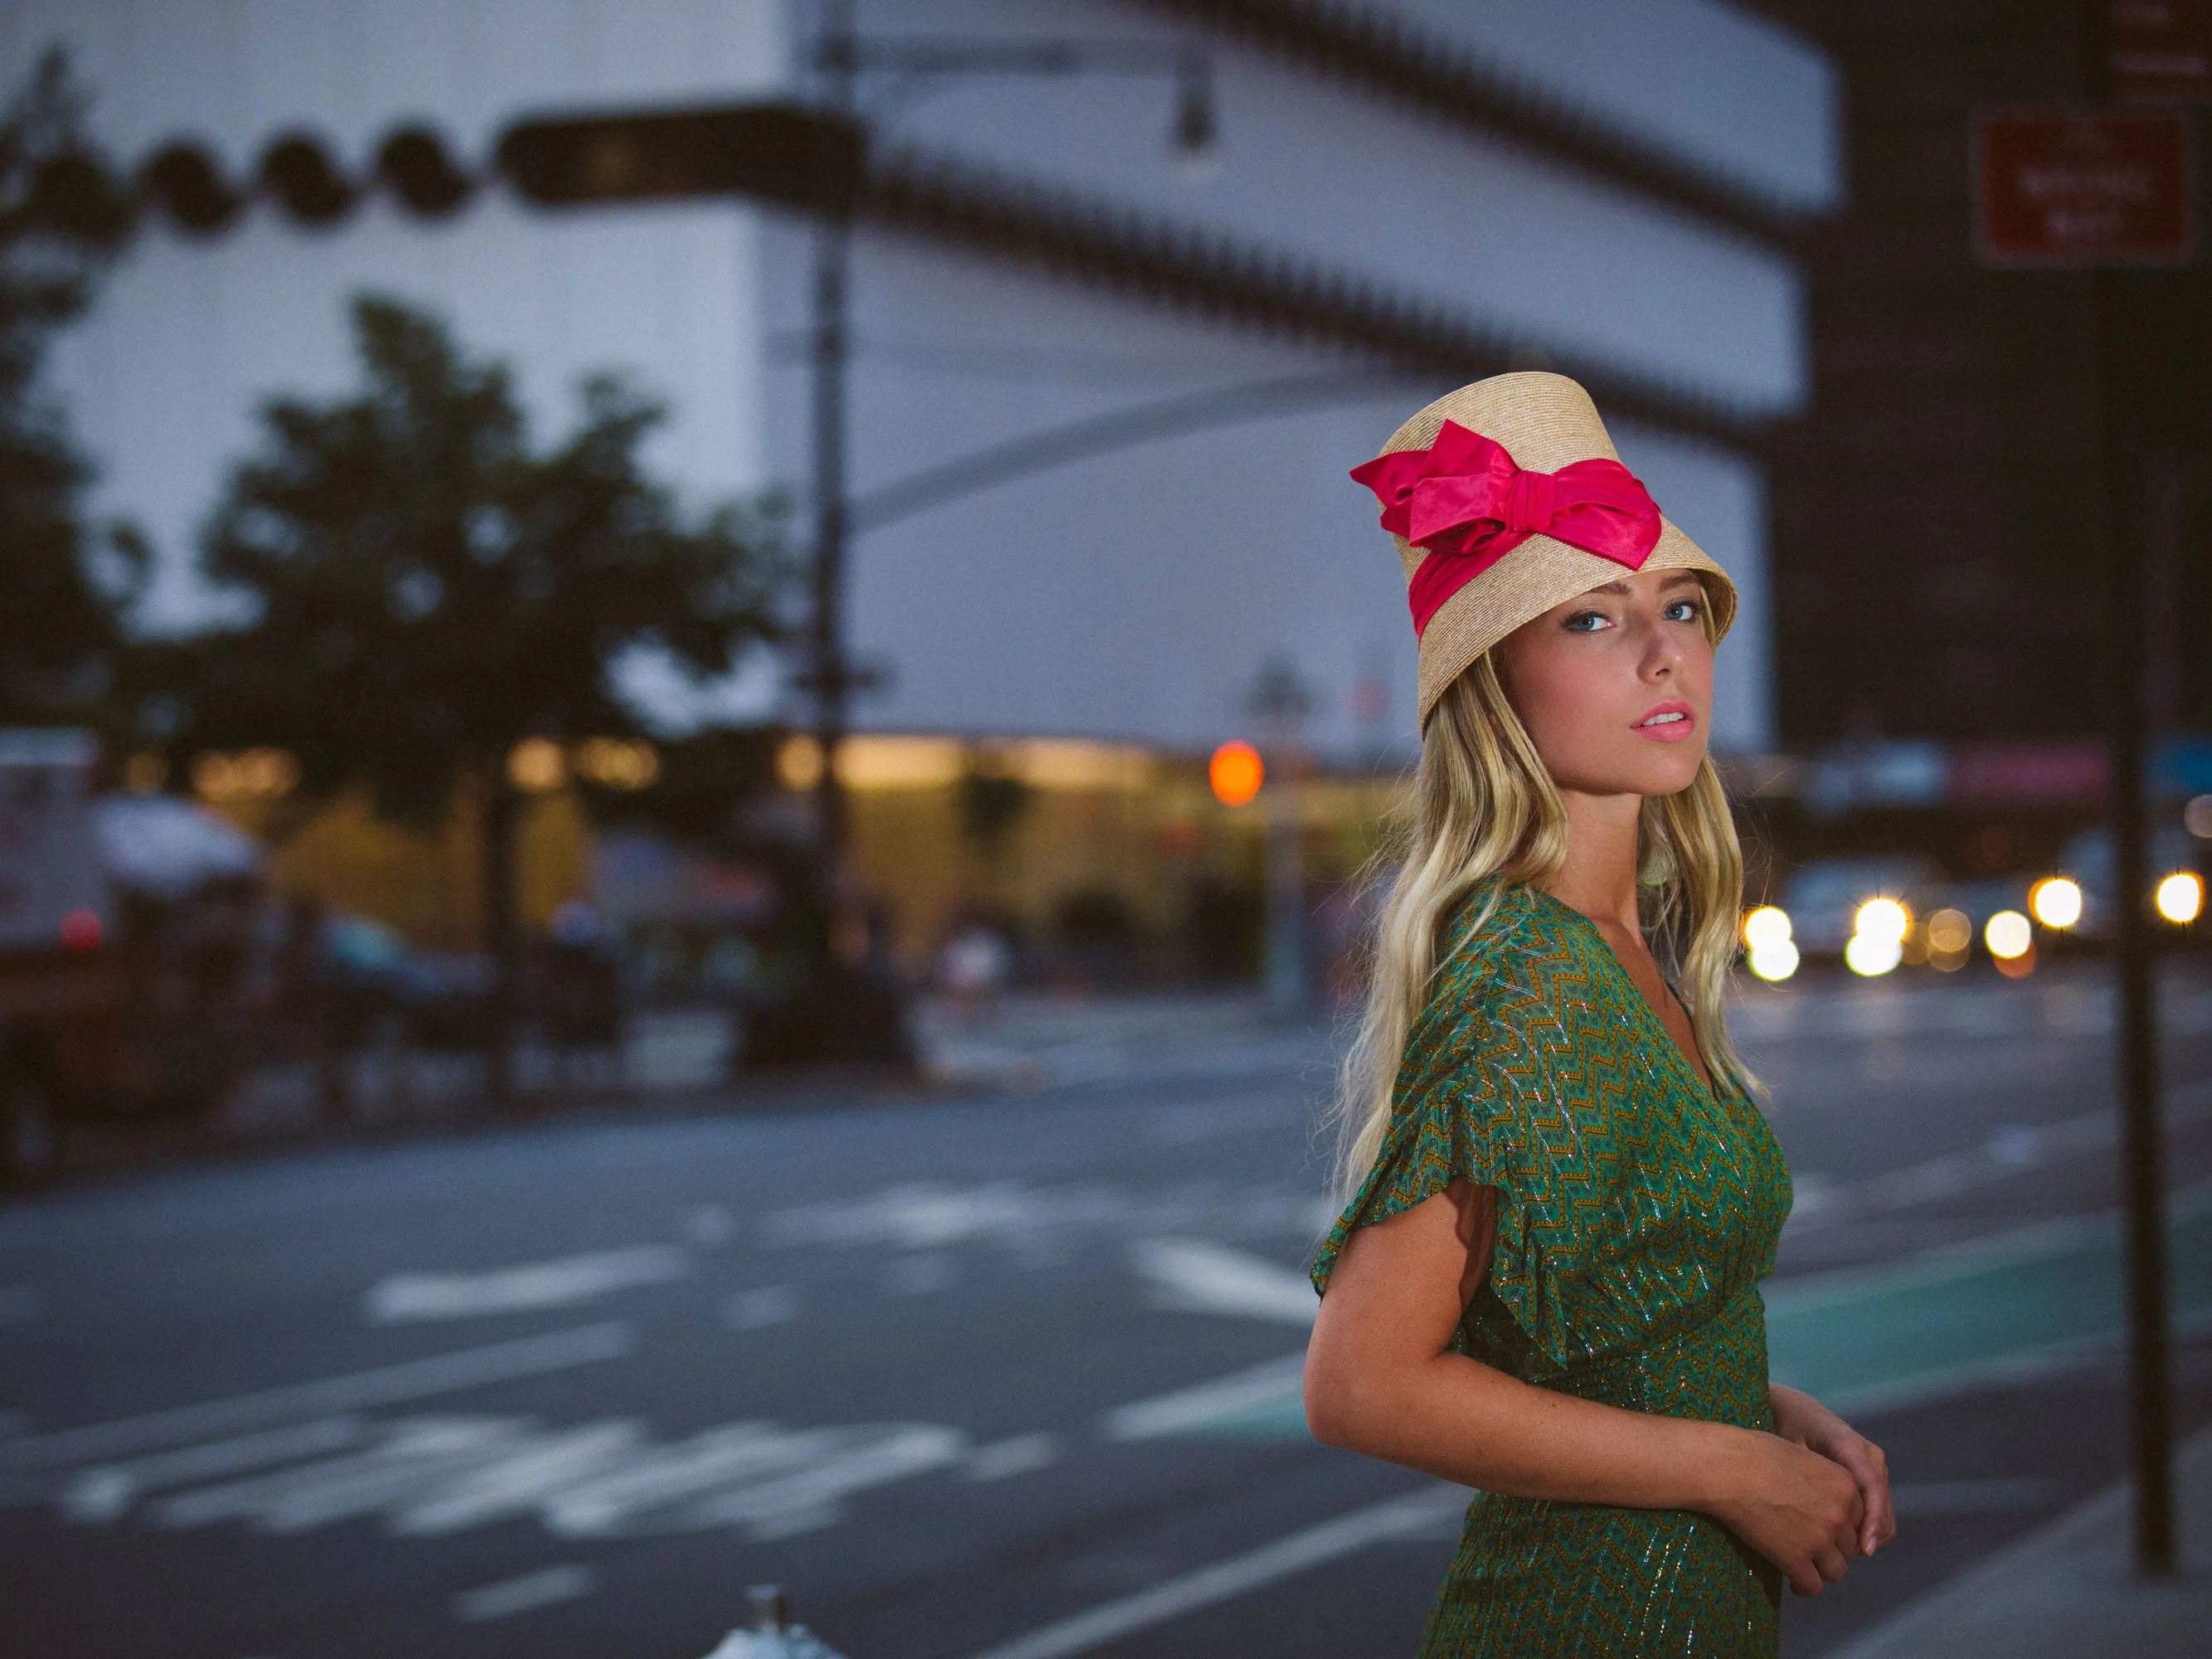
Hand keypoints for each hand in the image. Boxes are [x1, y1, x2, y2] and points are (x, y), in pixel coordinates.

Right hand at [1706, 1427, 1865, 1597]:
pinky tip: (1792, 1581)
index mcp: (1844, 1486)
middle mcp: (1839, 1515)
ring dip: (1821, 1569)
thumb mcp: (1803, 1456)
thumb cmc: (1756, 1452)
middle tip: (1809, 1545)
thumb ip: (1821, 1479)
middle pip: (1850, 1547)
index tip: (1823, 1527)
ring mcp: (1819, 1539)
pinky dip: (1803, 1587)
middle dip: (1832, 1547)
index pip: (1859, 1519)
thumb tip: (1815, 1493)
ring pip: (1836, 1571)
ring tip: (1804, 1566)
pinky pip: (1812, 1586)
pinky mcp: (1795, 1559)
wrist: (1729, 1468)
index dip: (1841, 1525)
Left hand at [1771, 1385, 1895, 1557]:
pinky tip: (1838, 1544)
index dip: (1873, 1520)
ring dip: (1866, 1537)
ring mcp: (1874, 1469)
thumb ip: (1800, 1471)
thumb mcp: (1787, 1445)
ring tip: (1833, 1556)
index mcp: (1849, 1445)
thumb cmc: (1786, 1427)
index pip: (1872, 1487)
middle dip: (1867, 1537)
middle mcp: (1870, 1458)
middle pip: (1882, 1507)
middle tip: (1836, 1562)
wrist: (1797, 1411)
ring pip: (1883, 1513)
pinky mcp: (1870, 1480)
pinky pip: (1876, 1511)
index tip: (1864, 1550)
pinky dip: (1865, 1530)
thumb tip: (1803, 1508)